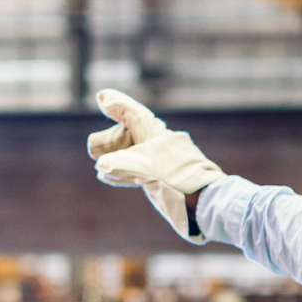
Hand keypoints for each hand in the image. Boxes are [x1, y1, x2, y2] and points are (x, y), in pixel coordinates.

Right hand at [88, 89, 225, 243]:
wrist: (207, 204)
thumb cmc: (181, 182)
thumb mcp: (148, 170)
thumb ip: (123, 165)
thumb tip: (102, 165)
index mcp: (158, 136)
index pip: (135, 115)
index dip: (119, 105)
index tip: (103, 97)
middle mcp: (159, 146)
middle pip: (130, 135)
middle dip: (111, 139)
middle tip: (94, 148)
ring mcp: (161, 164)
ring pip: (131, 154)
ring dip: (114, 156)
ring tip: (97, 160)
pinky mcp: (162, 180)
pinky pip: (136, 170)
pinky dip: (120, 171)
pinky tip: (106, 175)